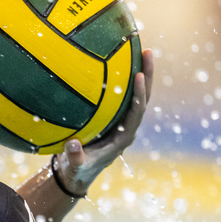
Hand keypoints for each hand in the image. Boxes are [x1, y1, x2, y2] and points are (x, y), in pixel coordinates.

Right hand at [54, 48, 153, 196]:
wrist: (78, 173)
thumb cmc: (78, 170)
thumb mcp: (75, 166)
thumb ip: (75, 157)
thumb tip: (72, 146)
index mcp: (124, 137)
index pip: (136, 113)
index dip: (139, 95)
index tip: (138, 76)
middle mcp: (127, 127)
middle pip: (143, 98)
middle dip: (147, 75)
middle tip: (147, 51)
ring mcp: (122, 121)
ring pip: (136, 94)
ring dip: (141, 72)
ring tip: (141, 49)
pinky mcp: (115, 117)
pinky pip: (124, 95)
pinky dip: (125, 78)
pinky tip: (119, 60)